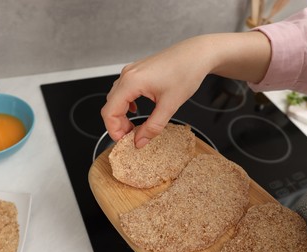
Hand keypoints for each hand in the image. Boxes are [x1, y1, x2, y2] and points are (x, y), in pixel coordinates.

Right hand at [101, 32, 270, 147]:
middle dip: (118, 124)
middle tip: (132, 137)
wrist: (197, 54)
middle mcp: (127, 75)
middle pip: (110, 106)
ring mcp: (131, 71)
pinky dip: (126, 104)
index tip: (125, 142)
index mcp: (131, 82)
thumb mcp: (170, 105)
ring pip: (116, 98)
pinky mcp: (138, 71)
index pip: (109, 112)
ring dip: (121, 115)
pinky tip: (136, 110)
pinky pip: (123, 90)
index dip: (114, 130)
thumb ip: (153, 126)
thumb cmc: (186, 72)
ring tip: (134, 127)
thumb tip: (140, 141)